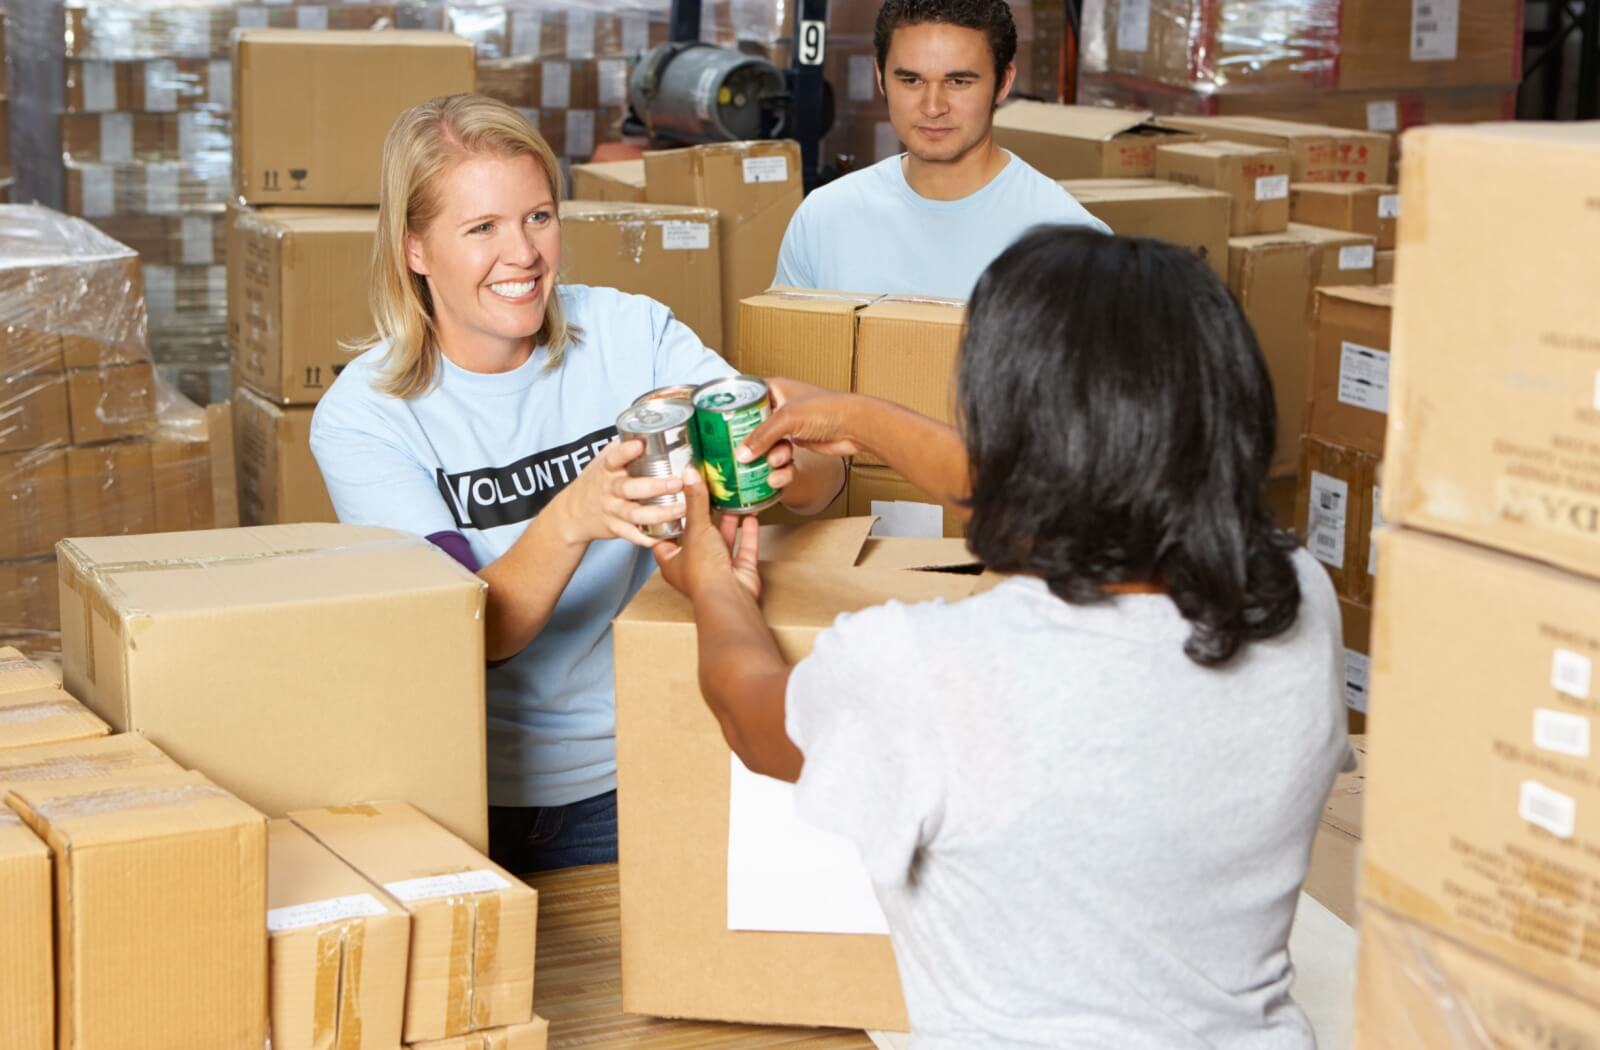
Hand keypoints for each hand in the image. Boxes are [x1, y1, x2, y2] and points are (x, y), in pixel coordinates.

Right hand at [552, 438, 685, 548]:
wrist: (573, 513)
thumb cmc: (596, 482)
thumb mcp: (604, 461)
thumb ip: (624, 448)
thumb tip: (650, 429)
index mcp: (606, 469)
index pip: (614, 458)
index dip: (625, 451)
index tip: (639, 445)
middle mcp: (609, 490)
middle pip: (629, 488)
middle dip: (654, 486)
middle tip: (677, 482)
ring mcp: (612, 510)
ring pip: (635, 514)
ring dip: (659, 512)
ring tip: (681, 508)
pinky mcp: (615, 528)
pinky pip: (633, 535)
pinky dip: (648, 537)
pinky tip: (666, 535)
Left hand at [653, 467, 760, 600]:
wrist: (729, 596)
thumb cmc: (702, 570)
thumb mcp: (695, 528)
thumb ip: (695, 501)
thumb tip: (690, 475)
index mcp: (672, 561)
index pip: (665, 536)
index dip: (668, 519)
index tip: (673, 500)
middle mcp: (694, 567)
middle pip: (697, 537)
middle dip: (703, 517)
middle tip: (705, 494)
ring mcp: (717, 570)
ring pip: (721, 542)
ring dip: (727, 522)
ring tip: (730, 500)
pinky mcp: (738, 572)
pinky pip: (743, 548)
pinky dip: (747, 533)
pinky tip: (750, 516)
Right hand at [736, 377, 863, 462]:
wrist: (854, 426)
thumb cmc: (826, 410)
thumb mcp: (787, 419)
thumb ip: (761, 436)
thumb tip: (741, 454)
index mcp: (774, 388)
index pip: (744, 397)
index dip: (731, 411)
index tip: (718, 426)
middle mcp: (779, 405)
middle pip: (751, 425)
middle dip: (748, 442)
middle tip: (739, 455)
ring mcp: (788, 424)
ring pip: (765, 443)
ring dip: (769, 456)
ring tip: (780, 458)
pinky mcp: (796, 441)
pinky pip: (779, 454)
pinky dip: (779, 463)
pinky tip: (781, 470)